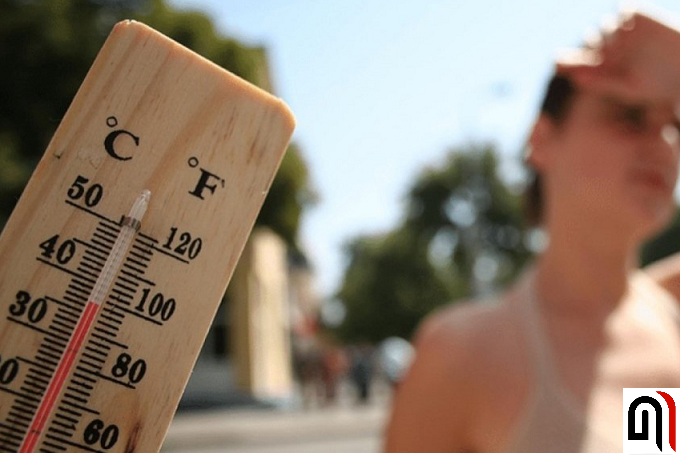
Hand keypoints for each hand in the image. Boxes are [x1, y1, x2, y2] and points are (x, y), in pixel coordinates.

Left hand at [557, 11, 678, 110]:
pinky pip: (624, 11)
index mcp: (606, 65)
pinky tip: (627, 30)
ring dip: (609, 36)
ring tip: (616, 48)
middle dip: (591, 48)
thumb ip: (600, 82)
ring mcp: (625, 31)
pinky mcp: (638, 16)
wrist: (687, 70)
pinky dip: (624, 19)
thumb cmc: (657, 85)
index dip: (568, 62)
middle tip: (593, 56)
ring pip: (605, 27)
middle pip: (592, 41)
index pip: (581, 62)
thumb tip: (574, 79)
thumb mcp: (626, 86)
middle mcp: (613, 47)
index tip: (555, 63)